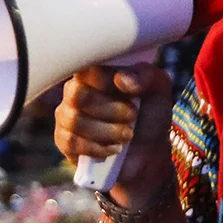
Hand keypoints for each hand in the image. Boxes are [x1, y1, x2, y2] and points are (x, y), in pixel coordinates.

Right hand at [55, 64, 176, 200]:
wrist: (148, 154)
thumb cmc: (150, 115)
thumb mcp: (158, 89)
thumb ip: (146, 76)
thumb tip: (121, 79)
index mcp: (95, 72)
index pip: (85, 68)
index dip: (105, 81)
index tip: (127, 91)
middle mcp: (75, 90)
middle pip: (78, 95)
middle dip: (112, 109)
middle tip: (133, 115)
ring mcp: (66, 115)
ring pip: (75, 120)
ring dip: (109, 131)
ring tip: (127, 134)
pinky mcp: (64, 140)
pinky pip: (72, 142)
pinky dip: (98, 148)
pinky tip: (114, 148)